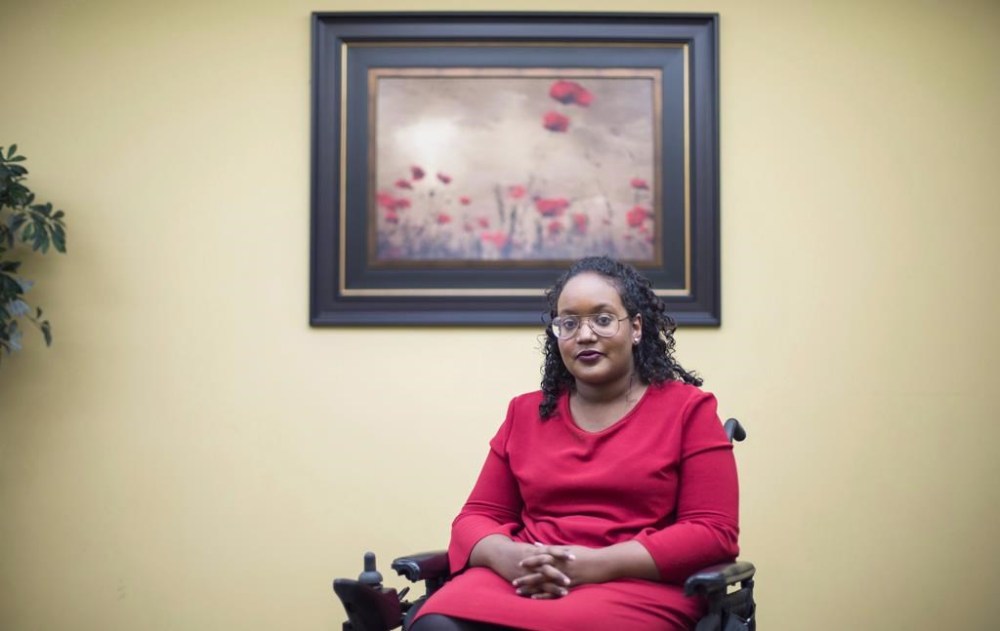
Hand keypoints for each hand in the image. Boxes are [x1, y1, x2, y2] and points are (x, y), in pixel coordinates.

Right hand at [469, 535, 565, 587]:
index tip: (574, 557)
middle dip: (558, 574)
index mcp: (534, 550)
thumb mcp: (530, 547)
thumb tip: (559, 550)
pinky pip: (531, 587)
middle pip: (547, 567)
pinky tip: (548, 597)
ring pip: (541, 579)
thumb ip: (544, 550)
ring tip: (564, 592)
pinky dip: (540, 593)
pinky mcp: (520, 578)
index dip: (562, 554)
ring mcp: (526, 571)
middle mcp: (531, 561)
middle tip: (570, 580)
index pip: (551, 550)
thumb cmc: (516, 549)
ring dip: (553, 587)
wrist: (497, 553)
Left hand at [517, 540, 658, 594]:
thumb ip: (553, 548)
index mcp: (559, 556)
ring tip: (520, 592)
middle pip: (539, 572)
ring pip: (545, 583)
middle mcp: (560, 566)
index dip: (530, 561)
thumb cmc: (586, 554)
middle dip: (526, 577)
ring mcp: (565, 577)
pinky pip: (555, 592)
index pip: (541, 558)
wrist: (603, 563)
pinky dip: (544, 595)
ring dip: (532, 588)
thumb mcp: (569, 548)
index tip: (519, 564)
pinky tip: (535, 598)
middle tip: (514, 582)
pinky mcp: (570, 585)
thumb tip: (537, 545)